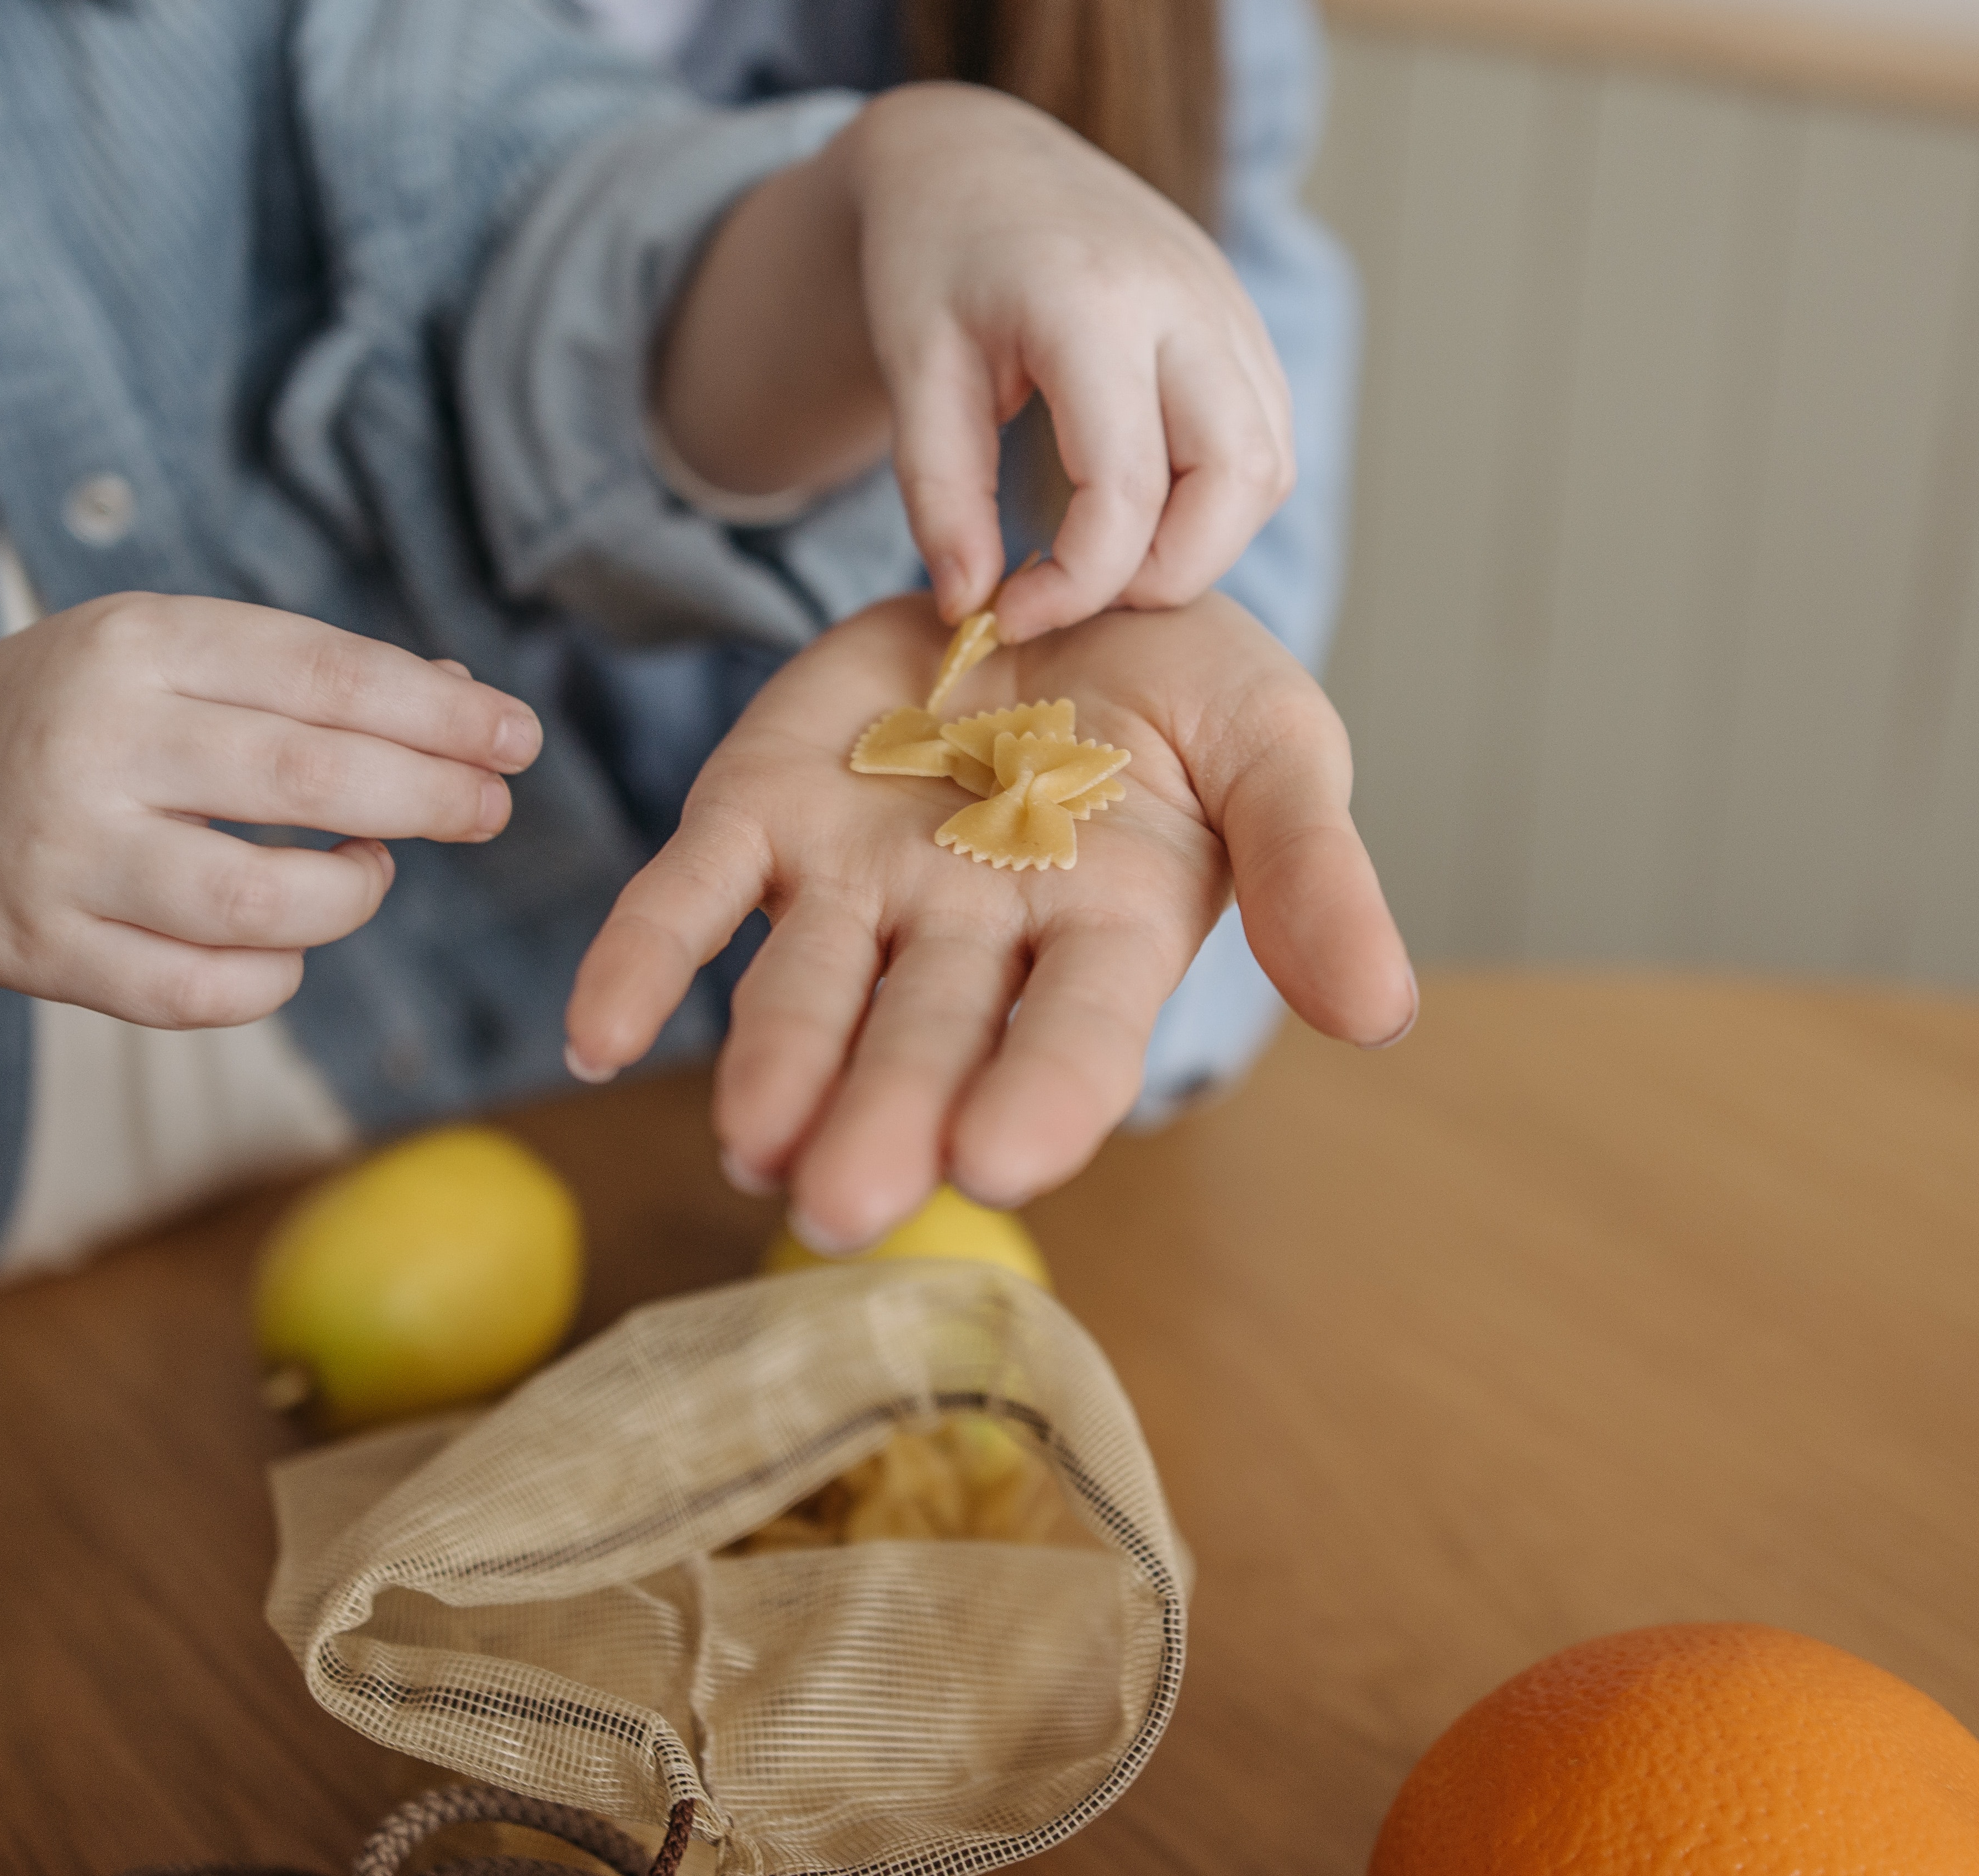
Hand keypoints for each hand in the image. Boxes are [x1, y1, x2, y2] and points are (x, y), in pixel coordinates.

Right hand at [0, 593, 539, 1027]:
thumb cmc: (80, 716)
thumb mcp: (172, 654)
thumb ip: (309, 677)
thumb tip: (468, 704)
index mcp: (138, 646)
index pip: (325, 674)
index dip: (441, 713)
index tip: (516, 738)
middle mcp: (96, 743)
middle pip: (310, 781)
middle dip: (430, 798)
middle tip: (488, 808)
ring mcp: (64, 854)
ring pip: (262, 902)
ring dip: (353, 896)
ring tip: (370, 870)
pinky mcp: (43, 951)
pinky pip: (203, 992)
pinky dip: (277, 975)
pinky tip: (288, 940)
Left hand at [564, 591, 1413, 1250]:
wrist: (1054, 569)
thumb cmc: (1185, 686)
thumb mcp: (1274, 744)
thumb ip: (1313, 870)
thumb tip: (1385, 1014)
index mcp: (1102, 933)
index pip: (1073, 1034)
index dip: (1040, 1094)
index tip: (1004, 1159)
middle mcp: (970, 935)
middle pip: (924, 1039)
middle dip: (885, 1119)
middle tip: (841, 1202)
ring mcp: (857, 882)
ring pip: (806, 992)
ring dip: (775, 1069)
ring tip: (748, 1142)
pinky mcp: (763, 813)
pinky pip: (692, 895)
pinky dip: (641, 960)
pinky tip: (594, 1031)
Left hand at [654, 84, 1293, 641]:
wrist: (976, 159)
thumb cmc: (932, 260)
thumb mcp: (911, 370)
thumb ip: (940, 494)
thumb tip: (973, 607)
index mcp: (1092, 303)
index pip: (1127, 490)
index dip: (1077, 584)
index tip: (1010, 615)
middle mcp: (1185, 298)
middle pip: (1239, 481)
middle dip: (1167, 573)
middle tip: (1082, 592)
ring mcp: (1228, 304)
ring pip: (1269, 467)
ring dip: (1203, 540)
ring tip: (1108, 553)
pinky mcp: (1242, 321)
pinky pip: (1267, 437)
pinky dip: (1219, 498)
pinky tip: (1142, 505)